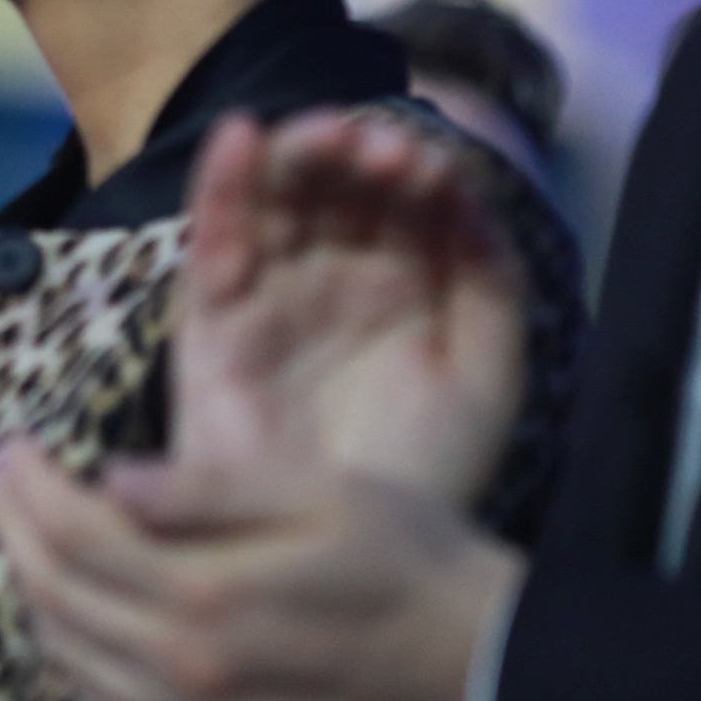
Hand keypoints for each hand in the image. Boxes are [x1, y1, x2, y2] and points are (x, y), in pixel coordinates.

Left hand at [0, 430, 516, 700]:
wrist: (491, 677)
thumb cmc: (416, 565)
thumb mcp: (324, 494)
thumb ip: (207, 490)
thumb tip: (108, 479)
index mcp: (207, 594)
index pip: (74, 535)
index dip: (29, 487)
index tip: (11, 448)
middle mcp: (185, 670)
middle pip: (55, 596)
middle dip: (12, 531)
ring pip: (70, 659)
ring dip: (32, 596)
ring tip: (20, 540)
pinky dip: (72, 666)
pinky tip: (68, 628)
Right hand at [166, 110, 528, 511]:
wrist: (349, 561)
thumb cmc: (422, 473)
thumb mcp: (488, 373)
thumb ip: (489, 282)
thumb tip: (462, 192)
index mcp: (402, 288)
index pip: (399, 200)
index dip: (414, 169)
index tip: (433, 171)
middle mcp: (330, 282)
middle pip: (333, 186)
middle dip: (355, 154)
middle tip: (382, 155)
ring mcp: (269, 300)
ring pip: (273, 202)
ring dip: (296, 157)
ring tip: (329, 140)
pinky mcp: (211, 326)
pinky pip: (212, 245)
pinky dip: (221, 188)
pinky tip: (242, 140)